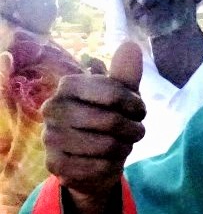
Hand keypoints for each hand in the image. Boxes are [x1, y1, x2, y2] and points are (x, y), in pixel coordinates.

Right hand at [42, 42, 144, 213]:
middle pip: (111, 121)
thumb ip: (126, 74)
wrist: (92, 158)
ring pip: (106, 146)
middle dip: (134, 129)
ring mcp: (50, 138)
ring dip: (125, 147)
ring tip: (124, 144)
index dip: (135, 105)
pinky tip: (108, 161)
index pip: (113, 93)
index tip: (140, 111)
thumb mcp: (122, 97)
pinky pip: (98, 167)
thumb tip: (131, 45)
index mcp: (68, 85)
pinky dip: (112, 166)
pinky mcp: (55, 165)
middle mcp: (52, 109)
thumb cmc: (109, 119)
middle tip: (137, 131)